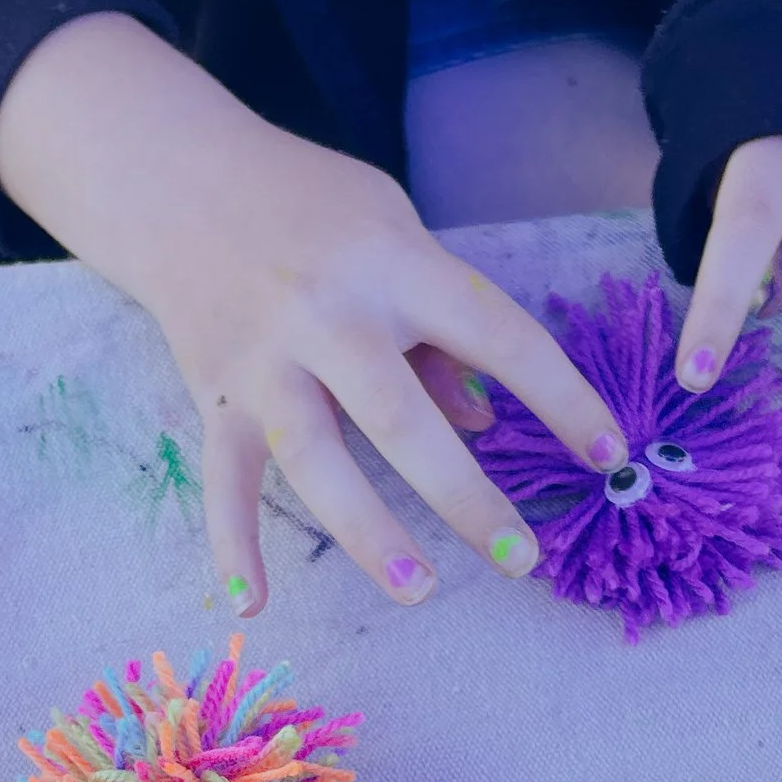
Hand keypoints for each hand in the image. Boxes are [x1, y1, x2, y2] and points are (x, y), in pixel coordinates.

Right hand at [0, 17, 623, 610]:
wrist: (173, 177)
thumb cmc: (309, 206)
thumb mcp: (395, 234)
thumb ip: (439, 329)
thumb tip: (484, 422)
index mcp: (392, 267)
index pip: (496, 336)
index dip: (559, 398)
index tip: (609, 455)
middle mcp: (326, 317)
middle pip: (401, 420)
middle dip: (465, 496)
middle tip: (522, 559)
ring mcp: (262, 363)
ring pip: (316, 460)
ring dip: (367, 532)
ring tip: (420, 592)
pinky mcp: (212, 397)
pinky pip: (223, 482)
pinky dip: (231, 545)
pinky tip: (249, 605)